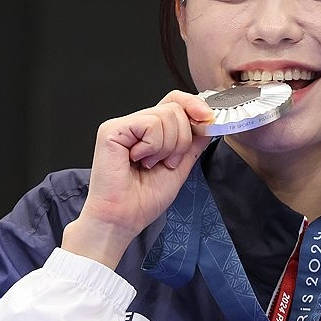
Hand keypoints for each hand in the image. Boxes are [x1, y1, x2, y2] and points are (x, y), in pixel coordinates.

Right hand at [62, 91, 213, 267]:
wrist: (123, 219)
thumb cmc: (143, 199)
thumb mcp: (181, 166)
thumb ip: (194, 143)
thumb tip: (208, 122)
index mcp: (151, 132)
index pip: (175, 101)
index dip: (195, 106)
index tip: (208, 119)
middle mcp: (136, 125)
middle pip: (175, 109)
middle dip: (182, 140)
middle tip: (167, 162)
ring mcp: (123, 126)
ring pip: (166, 116)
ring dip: (167, 147)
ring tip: (150, 164)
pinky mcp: (112, 131)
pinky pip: (150, 125)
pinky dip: (154, 146)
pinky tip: (139, 160)